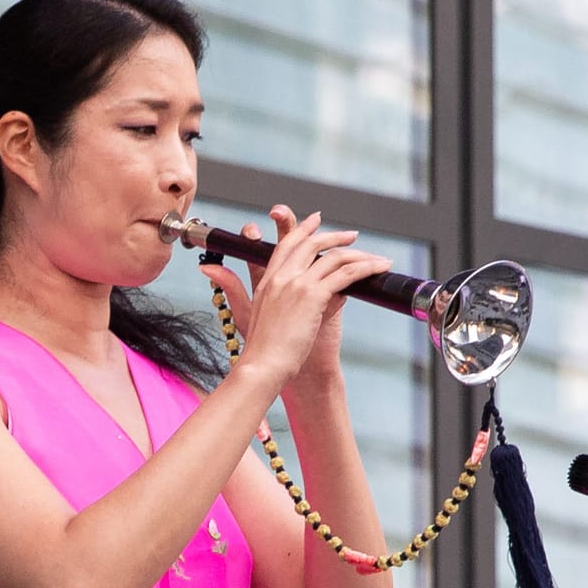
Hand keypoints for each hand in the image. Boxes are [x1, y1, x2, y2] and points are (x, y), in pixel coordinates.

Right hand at [213, 206, 389, 403]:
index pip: (286, 245)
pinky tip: (378, 268)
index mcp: (266, 280)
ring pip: (333, 257)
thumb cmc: (257, 348)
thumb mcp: (242, 313)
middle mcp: (281, 276)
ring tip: (374, 257)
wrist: (263, 366)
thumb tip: (209, 269)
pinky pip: (345, 273)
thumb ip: (230, 286)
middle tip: (350, 235)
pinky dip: (366, 268)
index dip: (302, 229)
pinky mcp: (313, 295)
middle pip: (310, 243)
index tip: (315, 221)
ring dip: (357, 253)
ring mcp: (297, 284)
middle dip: (333, 235)